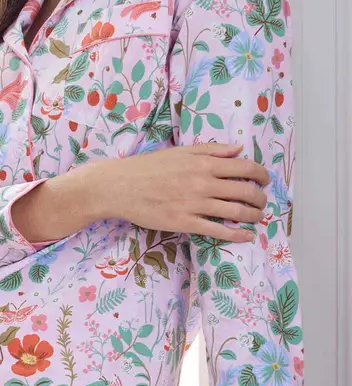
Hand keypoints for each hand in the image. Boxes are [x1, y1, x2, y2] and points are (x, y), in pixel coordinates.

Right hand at [105, 142, 269, 242]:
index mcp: (204, 163)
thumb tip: (239, 149)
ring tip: (257, 217)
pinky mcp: (185, 222)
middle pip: (245, 191)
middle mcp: (203, 183)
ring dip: (253, 215)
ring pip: (236, 211)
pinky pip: (218, 230)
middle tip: (261, 201)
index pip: (245, 167)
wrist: (120, 186)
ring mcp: (195, 204)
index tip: (265, 180)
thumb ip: (211, 150)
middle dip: (260, 197)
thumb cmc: (148, 167)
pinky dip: (237, 234)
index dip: (261, 174)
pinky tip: (247, 236)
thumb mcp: (180, 151)